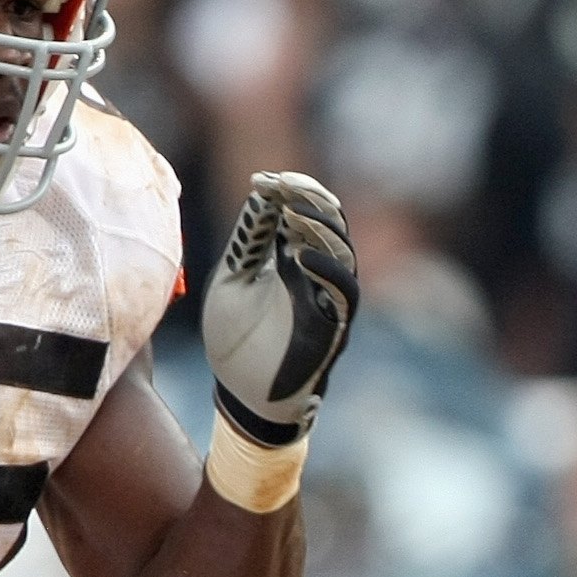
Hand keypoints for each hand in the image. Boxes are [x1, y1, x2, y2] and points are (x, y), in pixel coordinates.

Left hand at [202, 172, 356, 451]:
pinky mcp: (332, 327)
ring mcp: (327, 301)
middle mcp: (317, 276)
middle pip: (330, 224)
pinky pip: (342, 293)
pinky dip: (327, 269)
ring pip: (343, 252)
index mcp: (291, 259)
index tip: (262, 179)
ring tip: (292, 212)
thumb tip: (262, 195)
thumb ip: (249, 242)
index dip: (289, 190)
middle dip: (309, 198)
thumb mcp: (233, 279)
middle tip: (282, 183)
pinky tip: (300, 254)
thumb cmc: (237, 341)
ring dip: (320, 227)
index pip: (305, 212)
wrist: (242, 396)